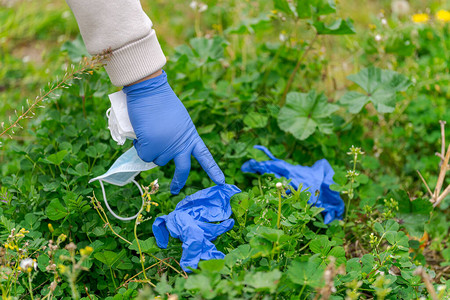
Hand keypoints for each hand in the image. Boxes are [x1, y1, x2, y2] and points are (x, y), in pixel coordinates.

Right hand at [123, 70, 224, 193]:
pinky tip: (141, 132)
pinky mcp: (151, 147)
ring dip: (151, 150)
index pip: (205, 156)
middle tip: (176, 190)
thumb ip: (176, 135)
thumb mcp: (178, 121)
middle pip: (183, 169)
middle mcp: (181, 145)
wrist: (150, 91)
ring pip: (156, 160)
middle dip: (179, 181)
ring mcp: (166, 147)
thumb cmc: (162, 101)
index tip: (221, 181)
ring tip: (149, 131)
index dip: (212, 169)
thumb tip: (162, 148)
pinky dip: (140, 146)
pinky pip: (144, 155)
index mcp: (191, 136)